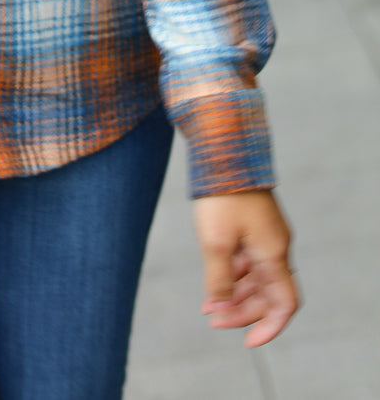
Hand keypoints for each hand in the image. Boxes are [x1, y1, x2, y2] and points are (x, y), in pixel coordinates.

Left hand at [193, 189, 298, 345]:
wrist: (225, 151)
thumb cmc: (222, 195)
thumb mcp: (215, 241)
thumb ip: (219, 278)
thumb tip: (219, 306)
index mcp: (273, 254)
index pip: (285, 304)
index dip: (270, 327)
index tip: (247, 341)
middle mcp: (276, 247)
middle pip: (267, 294)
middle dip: (242, 312)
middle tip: (212, 318)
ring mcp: (266, 236)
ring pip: (257, 279)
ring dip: (235, 295)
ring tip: (207, 306)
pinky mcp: (254, 225)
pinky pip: (249, 261)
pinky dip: (234, 275)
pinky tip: (213, 281)